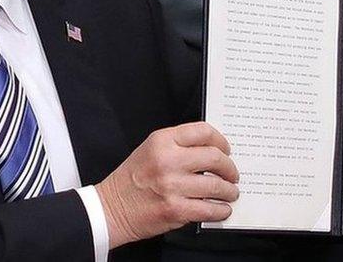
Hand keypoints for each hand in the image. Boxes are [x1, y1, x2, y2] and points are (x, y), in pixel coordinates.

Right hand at [95, 122, 238, 248]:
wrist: (111, 208)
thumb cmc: (131, 179)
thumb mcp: (150, 150)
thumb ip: (178, 146)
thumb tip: (212, 150)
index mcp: (162, 141)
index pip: (203, 131)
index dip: (221, 141)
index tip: (226, 149)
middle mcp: (167, 160)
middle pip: (215, 157)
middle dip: (230, 168)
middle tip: (232, 174)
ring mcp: (172, 186)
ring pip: (217, 186)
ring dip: (229, 191)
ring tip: (230, 192)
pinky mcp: (175, 210)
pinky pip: (209, 209)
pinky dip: (221, 210)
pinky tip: (221, 209)